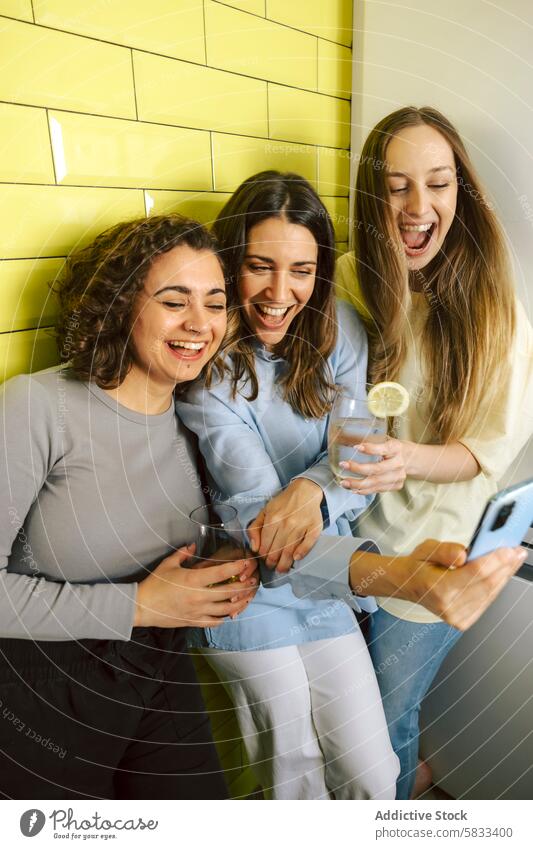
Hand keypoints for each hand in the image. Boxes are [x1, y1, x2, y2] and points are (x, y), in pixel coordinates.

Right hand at [134, 544, 257, 627]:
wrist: (142, 607)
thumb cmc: (154, 584)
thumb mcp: (168, 564)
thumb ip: (183, 553)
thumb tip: (193, 546)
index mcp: (193, 580)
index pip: (221, 573)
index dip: (236, 567)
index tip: (246, 563)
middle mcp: (199, 596)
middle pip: (229, 592)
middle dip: (244, 587)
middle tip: (253, 581)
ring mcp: (197, 611)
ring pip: (226, 609)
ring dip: (239, 603)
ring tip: (247, 597)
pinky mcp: (194, 621)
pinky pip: (215, 622)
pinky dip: (224, 618)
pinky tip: (229, 613)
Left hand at [247, 479, 323, 572]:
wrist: (305, 491)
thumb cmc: (283, 503)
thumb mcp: (265, 511)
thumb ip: (255, 528)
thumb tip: (254, 547)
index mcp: (272, 519)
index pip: (265, 545)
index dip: (263, 556)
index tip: (264, 560)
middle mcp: (286, 523)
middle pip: (277, 551)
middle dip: (272, 562)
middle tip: (272, 566)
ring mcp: (301, 526)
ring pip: (290, 551)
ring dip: (284, 564)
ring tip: (282, 569)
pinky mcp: (314, 528)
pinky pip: (307, 544)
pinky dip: (301, 553)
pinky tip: (296, 558)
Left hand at [338, 437, 407, 493]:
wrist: (412, 459)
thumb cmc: (393, 448)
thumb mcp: (386, 440)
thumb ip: (372, 441)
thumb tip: (346, 440)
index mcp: (396, 448)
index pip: (383, 449)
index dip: (370, 449)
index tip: (355, 447)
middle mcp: (399, 463)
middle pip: (377, 469)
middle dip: (358, 468)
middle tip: (343, 465)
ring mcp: (398, 476)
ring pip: (376, 482)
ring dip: (357, 483)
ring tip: (344, 482)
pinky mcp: (396, 485)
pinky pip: (377, 489)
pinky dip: (364, 490)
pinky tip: (353, 489)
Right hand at [406, 539, 526, 629]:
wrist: (408, 585)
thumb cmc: (418, 566)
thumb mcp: (426, 549)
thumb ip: (445, 550)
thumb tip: (464, 554)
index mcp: (437, 587)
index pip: (475, 573)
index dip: (496, 560)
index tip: (510, 549)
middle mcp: (448, 606)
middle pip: (487, 584)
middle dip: (506, 567)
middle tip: (517, 552)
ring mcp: (456, 617)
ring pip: (490, 594)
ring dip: (505, 576)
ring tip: (513, 560)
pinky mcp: (463, 621)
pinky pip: (487, 601)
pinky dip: (497, 586)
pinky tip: (501, 574)